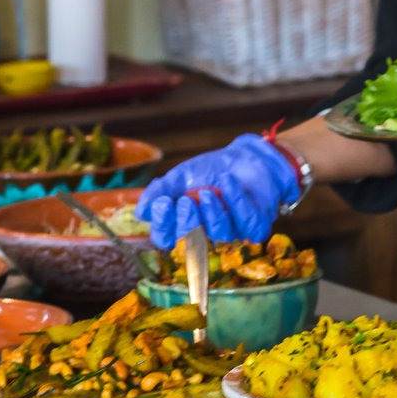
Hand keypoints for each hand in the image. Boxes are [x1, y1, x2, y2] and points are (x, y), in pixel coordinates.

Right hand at [135, 134, 298, 247]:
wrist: (245, 156)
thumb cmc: (211, 170)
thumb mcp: (180, 176)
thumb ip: (160, 192)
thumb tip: (141, 212)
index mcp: (183, 222)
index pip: (166, 237)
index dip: (163, 227)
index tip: (163, 204)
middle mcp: (206, 231)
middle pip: (192, 241)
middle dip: (188, 222)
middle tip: (186, 202)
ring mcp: (231, 231)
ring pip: (220, 233)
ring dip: (212, 212)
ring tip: (208, 191)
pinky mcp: (255, 226)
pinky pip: (246, 222)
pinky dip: (235, 201)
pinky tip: (227, 182)